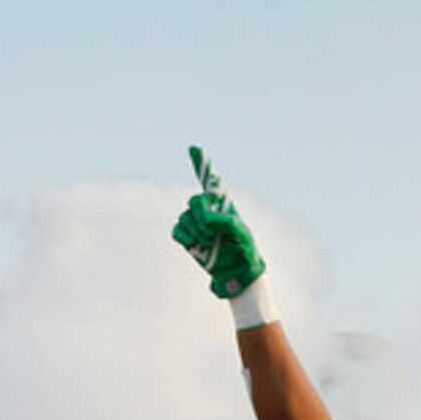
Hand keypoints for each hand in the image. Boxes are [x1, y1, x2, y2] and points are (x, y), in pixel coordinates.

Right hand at [171, 147, 268, 299]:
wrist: (236, 272)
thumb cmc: (244, 249)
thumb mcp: (241, 233)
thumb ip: (225, 221)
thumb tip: (205, 219)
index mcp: (223, 203)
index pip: (210, 180)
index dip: (201, 163)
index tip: (193, 148)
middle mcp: (207, 209)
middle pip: (194, 201)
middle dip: (202, 218)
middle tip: (214, 234)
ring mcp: (195, 223)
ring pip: (185, 218)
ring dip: (197, 232)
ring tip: (211, 244)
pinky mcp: (187, 237)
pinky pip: (177, 230)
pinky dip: (186, 238)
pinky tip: (196, 246)